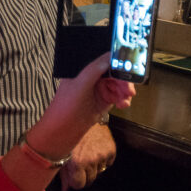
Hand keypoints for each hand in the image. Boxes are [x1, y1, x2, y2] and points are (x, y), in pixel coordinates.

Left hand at [24, 52, 133, 190]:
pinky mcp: (104, 102)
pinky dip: (123, 100)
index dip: (118, 63)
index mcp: (83, 71)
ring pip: (119, 85)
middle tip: (129, 90)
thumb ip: (94, 69)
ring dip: (125, 91)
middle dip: (124, 80)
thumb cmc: (65, 108)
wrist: (60, 134)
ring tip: (126, 100)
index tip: (130, 68)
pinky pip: (119, 97)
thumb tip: (111, 56)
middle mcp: (92, 78)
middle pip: (115, 73)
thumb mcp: (79, 86)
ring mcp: (99, 91)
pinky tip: (123, 105)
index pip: (105, 61)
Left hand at [60, 124, 115, 190]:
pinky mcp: (111, 149)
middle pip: (90, 180)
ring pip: (99, 171)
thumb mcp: (62, 154)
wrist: (85, 116)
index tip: (74, 175)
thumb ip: (64, 174)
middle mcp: (91, 161)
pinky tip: (96, 150)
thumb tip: (66, 189)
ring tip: (88, 154)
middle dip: (85, 175)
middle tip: (81, 165)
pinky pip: (108, 163)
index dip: (76, 181)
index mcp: (77, 163)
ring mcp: (102, 155)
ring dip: (94, 167)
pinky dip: (103, 160)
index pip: (79, 185)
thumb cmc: (70, 136)